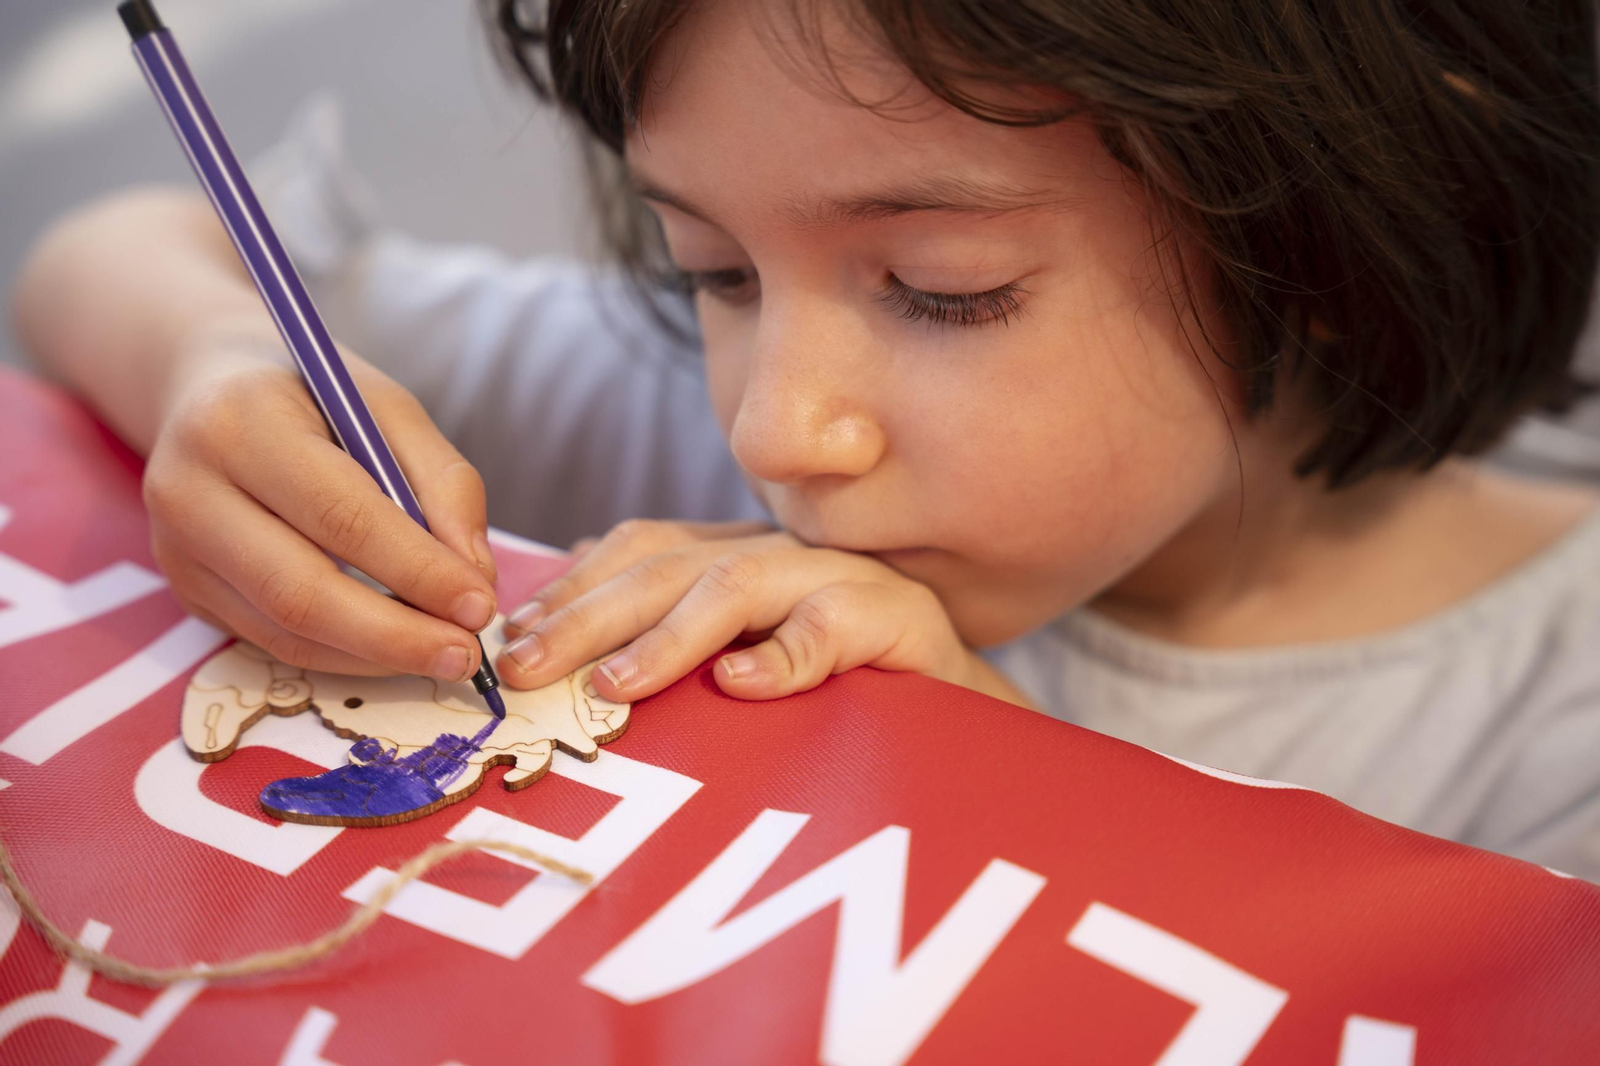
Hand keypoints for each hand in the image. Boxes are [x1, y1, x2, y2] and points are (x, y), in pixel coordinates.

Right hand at [143, 319, 498, 678]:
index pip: (340, 515)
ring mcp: (177, 550)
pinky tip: (394, 650)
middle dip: (395, 635)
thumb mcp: (386, 407)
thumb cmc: (311, 396)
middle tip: (466, 654)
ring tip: (443, 655)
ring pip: (285, 631)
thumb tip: (475, 577)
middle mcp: (190, 490)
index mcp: (241, 424)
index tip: (479, 605)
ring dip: (375, 656)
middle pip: (300, 591)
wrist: (206, 390)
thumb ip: (442, 483)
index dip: (417, 570)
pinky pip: (272, 641)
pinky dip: (344, 655)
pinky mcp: (187, 591)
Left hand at [495, 519, 1037, 707]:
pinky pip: (833, 630)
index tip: (514, 639)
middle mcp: (783, 555)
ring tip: (615, 683)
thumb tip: (569, 628)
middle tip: (527, 667)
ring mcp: (839, 579)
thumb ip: (676, 642)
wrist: (965, 721)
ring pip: (739, 585)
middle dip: (591, 614)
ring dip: (670, 635)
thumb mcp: (747, 668)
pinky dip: (784, 658)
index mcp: (742, 558)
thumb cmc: (842, 700)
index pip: (644, 550)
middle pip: (670, 566)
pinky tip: (741, 686)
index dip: (576, 588)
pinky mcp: (897, 617)